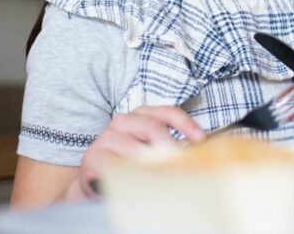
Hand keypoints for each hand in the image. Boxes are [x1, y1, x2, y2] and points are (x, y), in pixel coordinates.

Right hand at [73, 105, 204, 197]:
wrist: (96, 179)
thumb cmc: (129, 161)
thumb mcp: (150, 148)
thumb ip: (169, 145)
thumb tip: (197, 153)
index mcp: (141, 115)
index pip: (167, 112)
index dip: (185, 123)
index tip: (200, 139)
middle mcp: (123, 121)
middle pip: (153, 127)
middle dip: (170, 145)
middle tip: (181, 161)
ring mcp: (106, 137)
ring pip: (134, 147)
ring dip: (152, 162)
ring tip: (164, 174)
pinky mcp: (93, 156)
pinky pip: (115, 164)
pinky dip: (130, 173)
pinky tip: (139, 181)